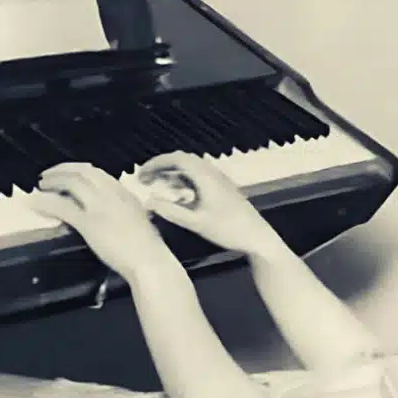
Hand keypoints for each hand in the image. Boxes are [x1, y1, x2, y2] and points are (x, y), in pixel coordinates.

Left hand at [33, 163, 178, 282]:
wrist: (148, 260)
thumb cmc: (147, 247)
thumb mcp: (138, 218)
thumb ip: (124, 209)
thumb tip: (114, 210)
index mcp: (124, 193)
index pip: (97, 173)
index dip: (79, 170)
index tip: (68, 172)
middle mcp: (111, 194)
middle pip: (82, 172)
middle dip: (62, 170)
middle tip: (47, 174)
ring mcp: (99, 206)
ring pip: (71, 183)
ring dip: (53, 181)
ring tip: (41, 185)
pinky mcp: (89, 223)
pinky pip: (62, 207)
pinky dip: (46, 203)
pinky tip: (36, 203)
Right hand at [130, 153, 283, 256]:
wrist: (257, 237)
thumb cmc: (229, 230)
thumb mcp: (196, 223)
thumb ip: (170, 211)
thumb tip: (148, 201)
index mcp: (206, 177)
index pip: (176, 159)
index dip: (156, 163)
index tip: (140, 173)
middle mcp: (212, 174)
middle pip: (182, 161)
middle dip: (161, 167)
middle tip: (144, 179)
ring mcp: (218, 181)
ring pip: (190, 169)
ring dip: (171, 174)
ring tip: (155, 186)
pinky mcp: (221, 189)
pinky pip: (197, 178)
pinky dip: (182, 182)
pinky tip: (176, 195)